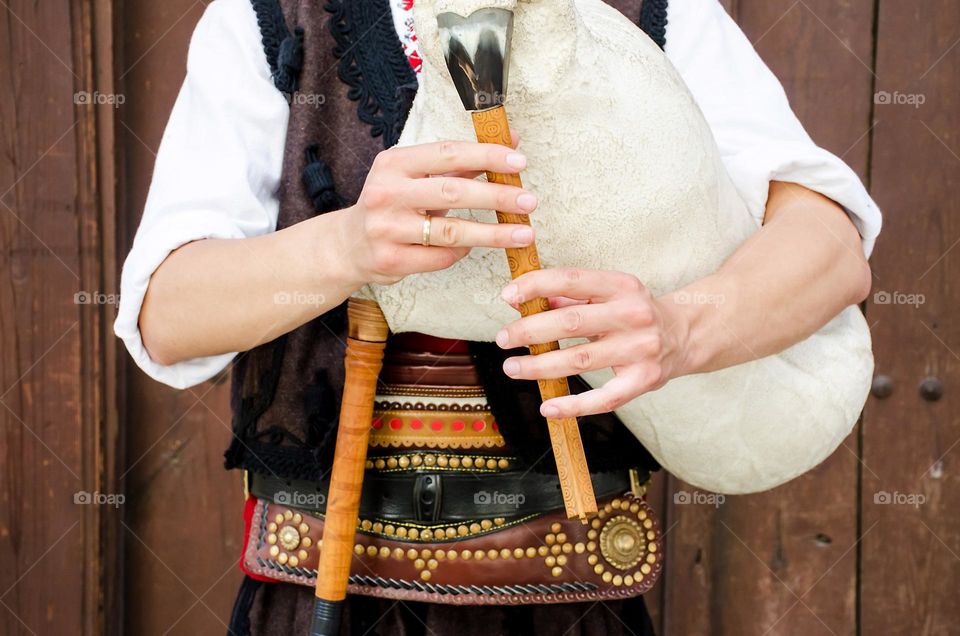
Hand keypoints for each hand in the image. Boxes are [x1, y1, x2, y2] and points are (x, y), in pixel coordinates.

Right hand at [340, 137, 537, 286]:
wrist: (349, 245)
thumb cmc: (393, 204)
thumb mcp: (417, 176)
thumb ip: (462, 162)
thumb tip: (511, 142)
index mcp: (394, 163)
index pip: (448, 153)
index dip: (487, 156)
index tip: (520, 162)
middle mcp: (386, 193)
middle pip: (453, 192)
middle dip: (497, 196)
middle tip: (529, 201)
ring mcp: (386, 228)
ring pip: (451, 231)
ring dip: (493, 233)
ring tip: (524, 233)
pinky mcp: (391, 260)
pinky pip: (441, 257)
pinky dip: (463, 253)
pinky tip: (477, 247)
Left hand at [495, 269, 690, 417]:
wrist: (685, 334)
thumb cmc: (634, 312)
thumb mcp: (608, 293)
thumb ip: (568, 297)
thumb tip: (520, 299)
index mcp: (621, 285)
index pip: (572, 279)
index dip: (536, 285)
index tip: (507, 295)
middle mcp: (633, 315)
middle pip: (572, 323)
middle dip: (530, 330)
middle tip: (503, 338)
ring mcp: (640, 349)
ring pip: (580, 360)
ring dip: (540, 367)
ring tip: (512, 368)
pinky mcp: (644, 380)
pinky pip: (604, 398)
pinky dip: (573, 405)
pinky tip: (548, 407)